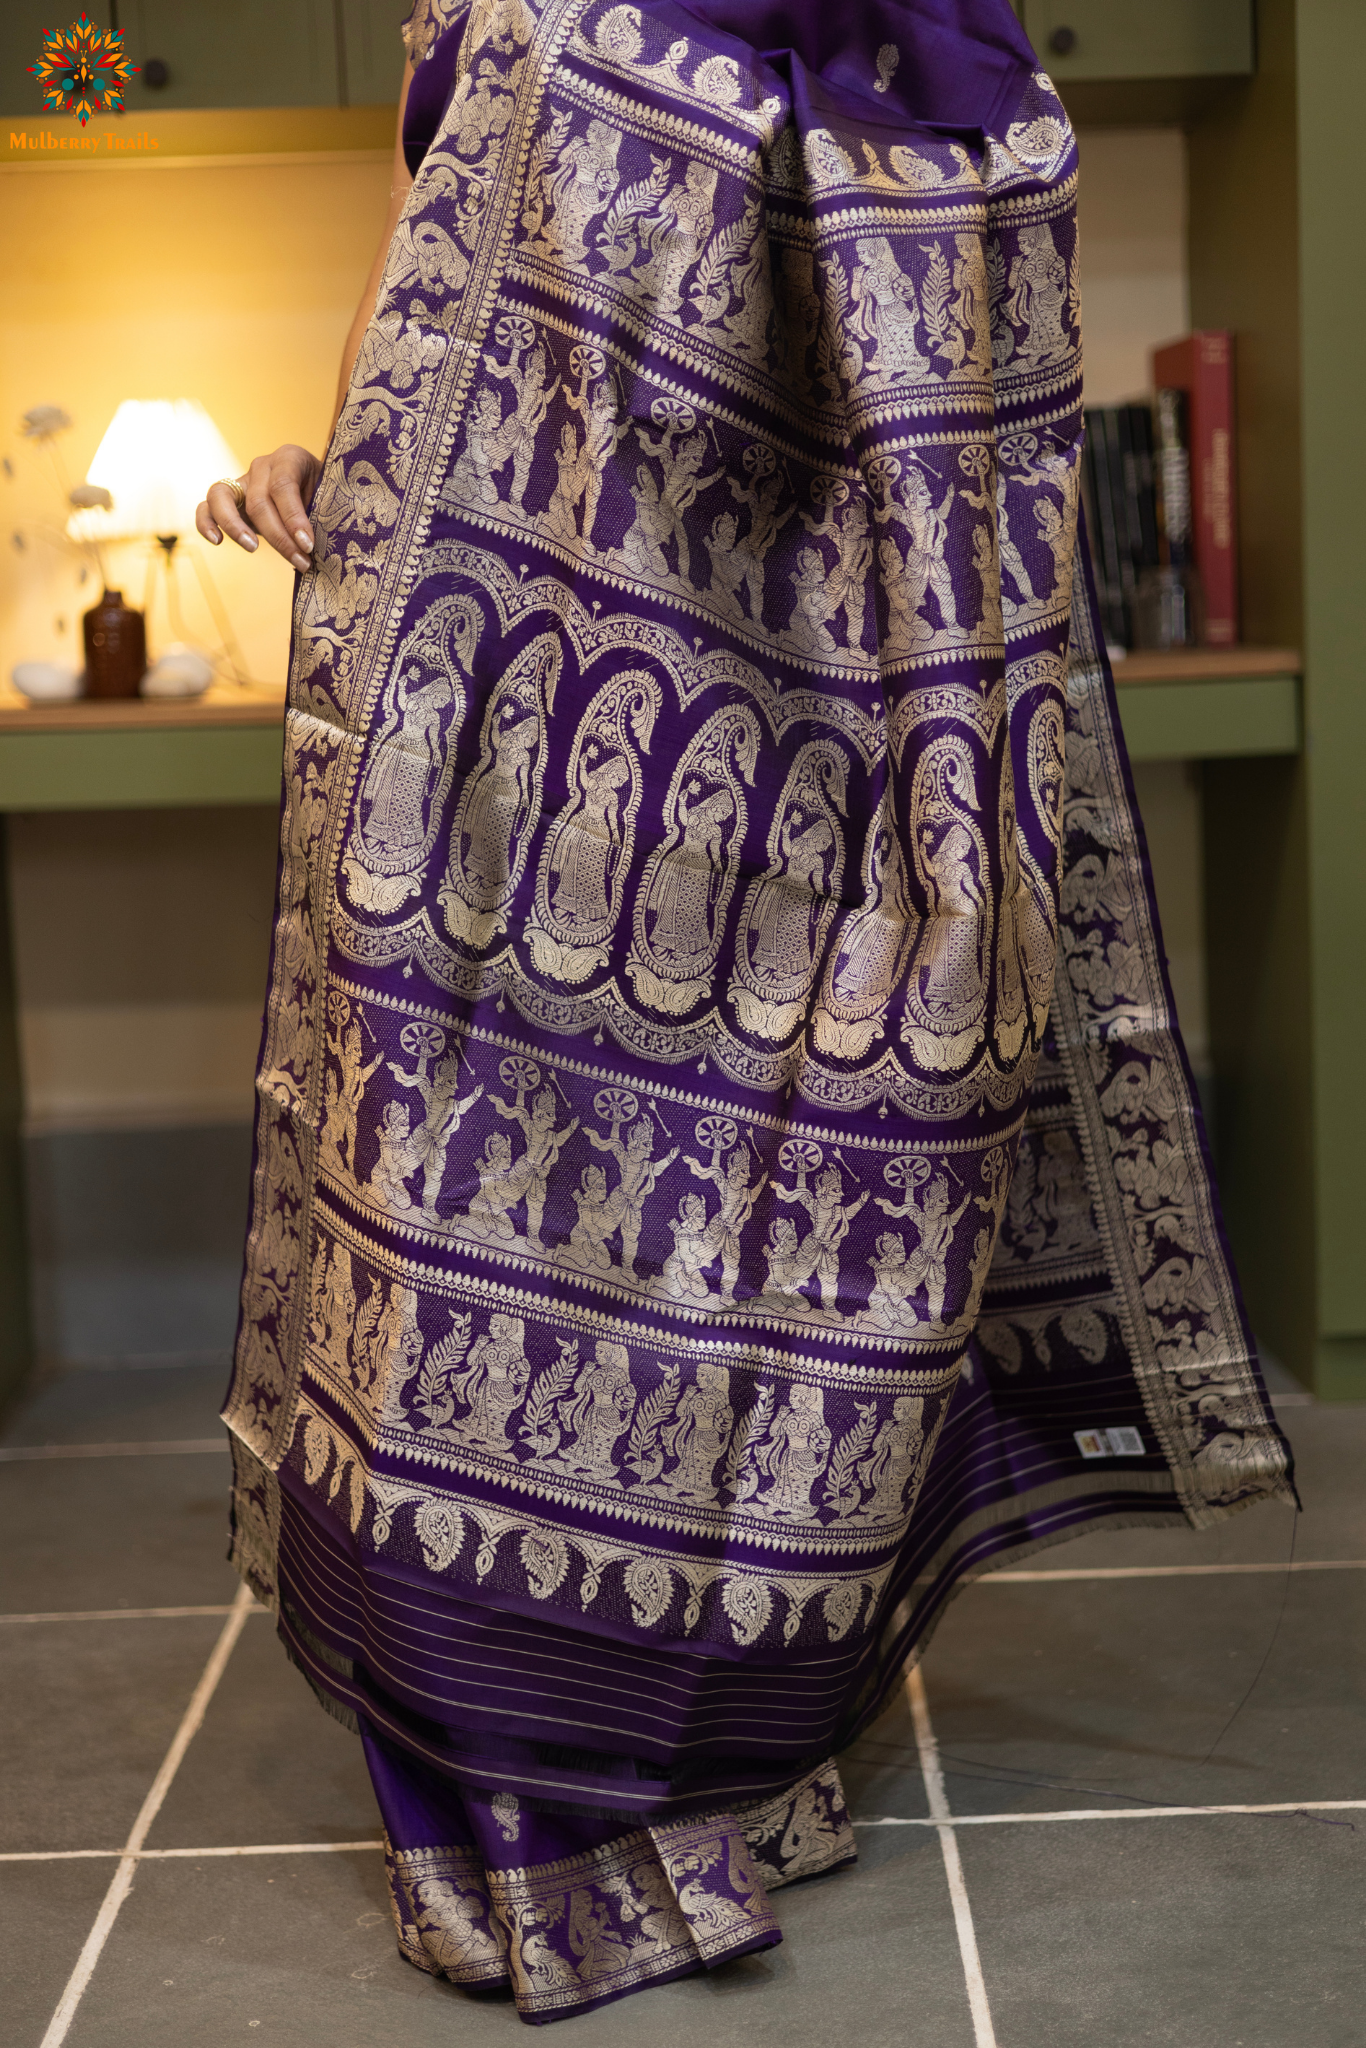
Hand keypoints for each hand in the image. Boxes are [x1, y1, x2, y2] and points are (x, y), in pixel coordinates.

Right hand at [197, 445, 321, 572]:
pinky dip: (206, 523)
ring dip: (236, 527)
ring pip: (222, 497)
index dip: (294, 518)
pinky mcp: (228, 499)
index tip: (307, 546)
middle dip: (279, 537)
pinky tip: (217, 541)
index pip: (283, 486)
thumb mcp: (330, 498)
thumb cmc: (325, 496)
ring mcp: (242, 480)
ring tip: (254, 549)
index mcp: (289, 457)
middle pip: (259, 501)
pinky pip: (206, 507)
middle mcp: (262, 465)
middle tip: (301, 562)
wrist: (315, 490)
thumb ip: (322, 513)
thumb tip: (313, 546)